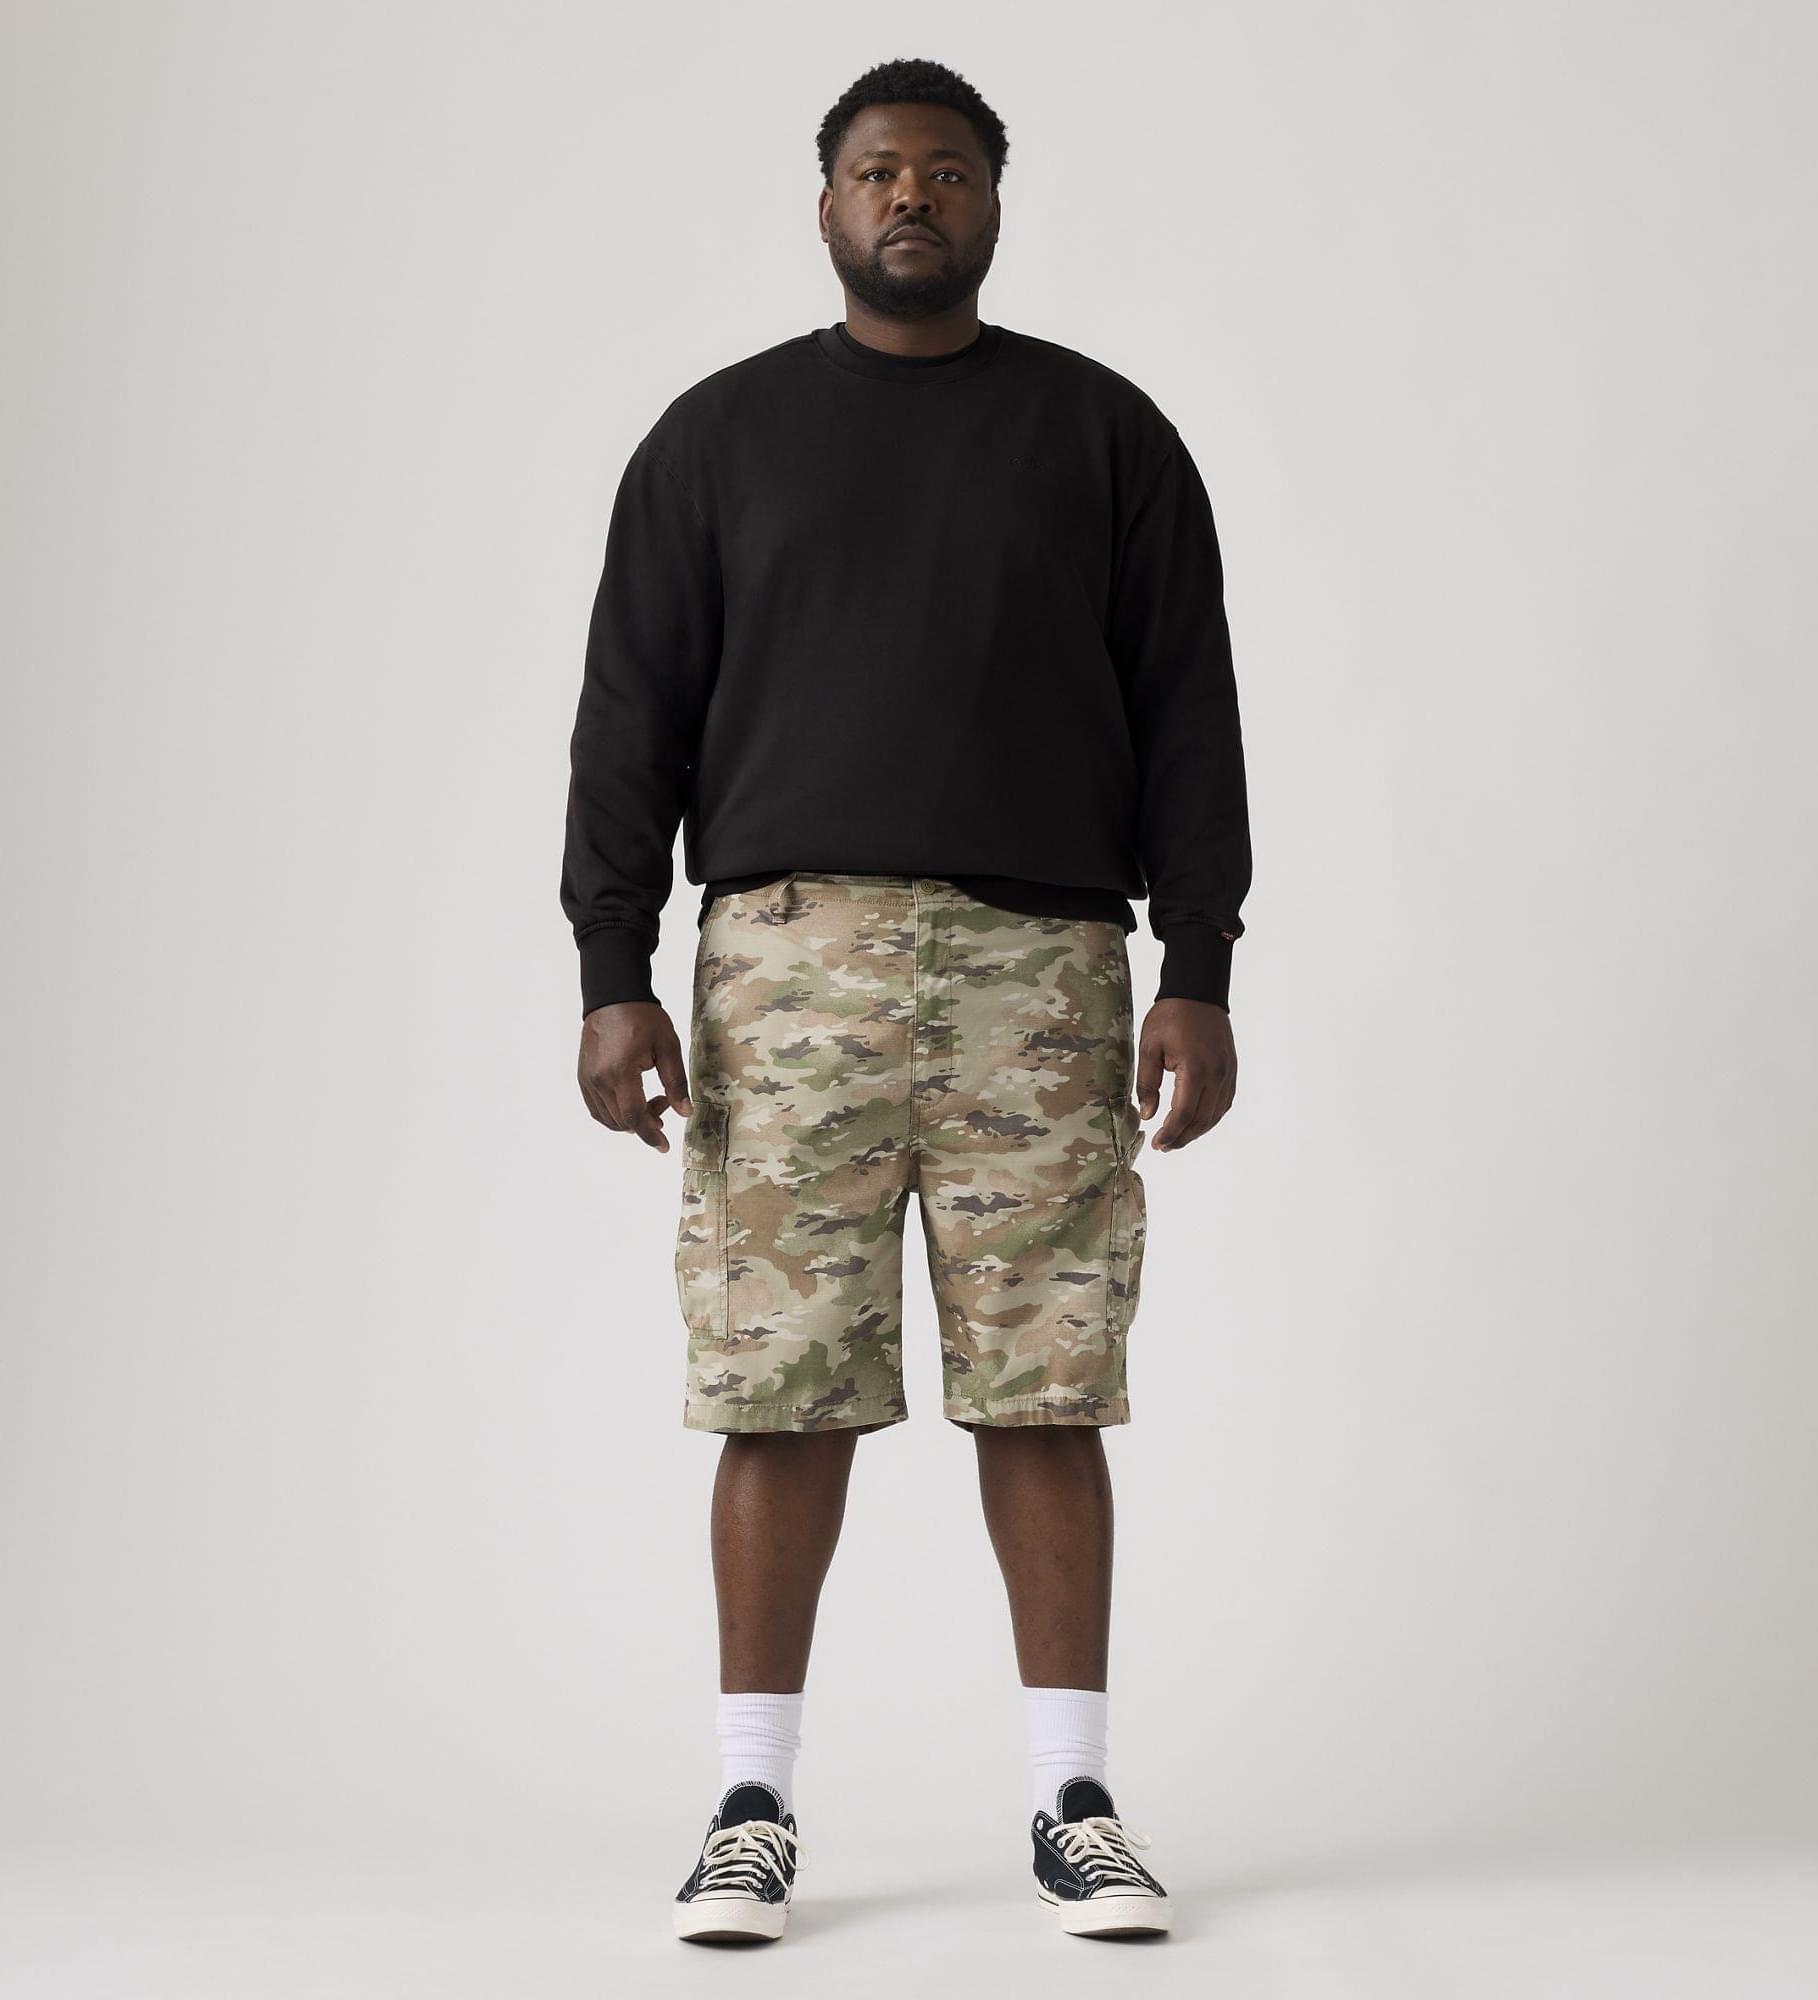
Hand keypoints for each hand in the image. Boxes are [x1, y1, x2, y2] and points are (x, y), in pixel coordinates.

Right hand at [577, 1001, 692, 1152]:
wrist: (613, 997)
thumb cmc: (643, 1018)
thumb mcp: (668, 1047)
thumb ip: (676, 1082)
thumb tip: (684, 1112)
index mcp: (620, 1072)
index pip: (634, 1116)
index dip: (650, 1135)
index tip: (664, 1146)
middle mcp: (599, 1079)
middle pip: (621, 1121)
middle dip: (645, 1124)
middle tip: (665, 1105)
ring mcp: (587, 1079)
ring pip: (607, 1118)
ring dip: (630, 1120)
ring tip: (650, 1102)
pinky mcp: (583, 1076)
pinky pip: (596, 1108)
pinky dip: (614, 1114)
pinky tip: (630, 1102)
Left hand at [1137, 999, 1236, 1151]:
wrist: (1197, 992)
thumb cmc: (1170, 1017)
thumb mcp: (1149, 1047)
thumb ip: (1148, 1083)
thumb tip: (1147, 1115)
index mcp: (1195, 1069)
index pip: (1183, 1114)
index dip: (1170, 1134)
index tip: (1156, 1144)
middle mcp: (1217, 1075)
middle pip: (1201, 1120)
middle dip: (1182, 1137)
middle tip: (1163, 1147)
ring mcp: (1228, 1073)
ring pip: (1215, 1115)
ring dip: (1197, 1131)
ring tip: (1177, 1139)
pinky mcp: (1232, 1070)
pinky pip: (1224, 1103)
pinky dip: (1210, 1117)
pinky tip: (1195, 1122)